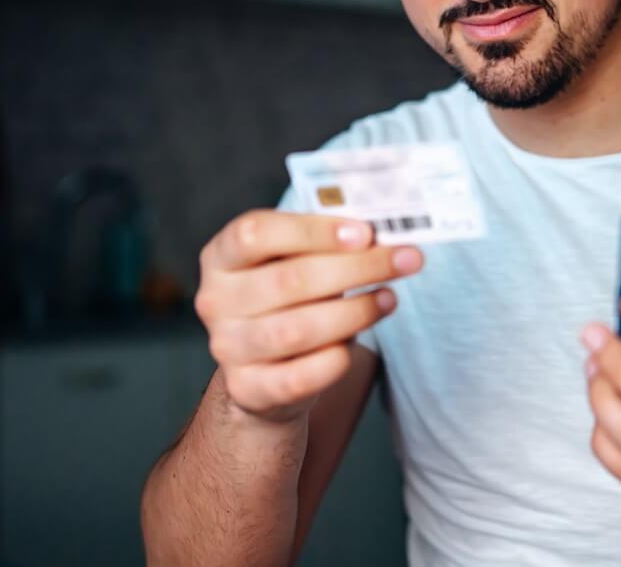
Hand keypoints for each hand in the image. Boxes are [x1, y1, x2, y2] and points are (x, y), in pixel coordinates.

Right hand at [195, 210, 421, 424]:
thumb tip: (381, 235)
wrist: (265, 369)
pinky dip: (337, 359)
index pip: (256, 233)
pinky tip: (358, 341)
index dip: (313, 231)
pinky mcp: (248, 389)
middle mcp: (215, 301)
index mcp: (221, 256)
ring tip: (390, 298)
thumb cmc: (289, 299)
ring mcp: (227, 348)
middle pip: (289, 280)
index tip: (366, 232)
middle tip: (406, 260)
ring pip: (298, 329)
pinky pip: (301, 376)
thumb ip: (326, 244)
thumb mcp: (295, 261)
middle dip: (357, 268)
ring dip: (355, 312)